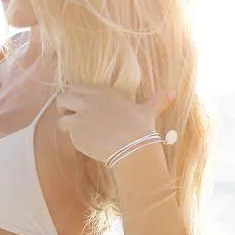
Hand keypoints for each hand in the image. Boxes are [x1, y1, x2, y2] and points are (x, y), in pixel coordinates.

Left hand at [55, 81, 177, 167]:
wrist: (134, 147)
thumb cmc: (142, 128)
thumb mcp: (149, 111)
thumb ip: (158, 100)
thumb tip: (173, 92)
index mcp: (102, 91)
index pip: (77, 88)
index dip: (76, 98)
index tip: (82, 108)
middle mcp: (88, 100)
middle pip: (63, 98)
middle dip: (65, 109)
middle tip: (74, 120)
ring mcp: (80, 116)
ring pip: (60, 117)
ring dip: (66, 125)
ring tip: (78, 134)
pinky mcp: (75, 132)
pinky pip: (67, 134)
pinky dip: (73, 140)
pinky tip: (86, 145)